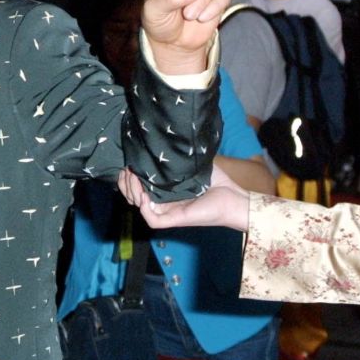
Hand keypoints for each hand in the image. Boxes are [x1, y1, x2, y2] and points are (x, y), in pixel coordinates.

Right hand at [118, 165, 251, 231]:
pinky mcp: (175, 220)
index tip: (128, 163)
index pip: (136, 186)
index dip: (128, 176)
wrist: (234, 198)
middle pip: (132, 196)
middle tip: (128, 169)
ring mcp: (168, 212)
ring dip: (131, 191)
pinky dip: (144, 208)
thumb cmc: (217, 182)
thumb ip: (178, 156)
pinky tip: (145, 194)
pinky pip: (152, 219)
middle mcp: (162, 202)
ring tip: (135, 176)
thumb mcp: (193, 164)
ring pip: (138, 207)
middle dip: (125, 182)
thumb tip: (164, 139)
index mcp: (164, 191)